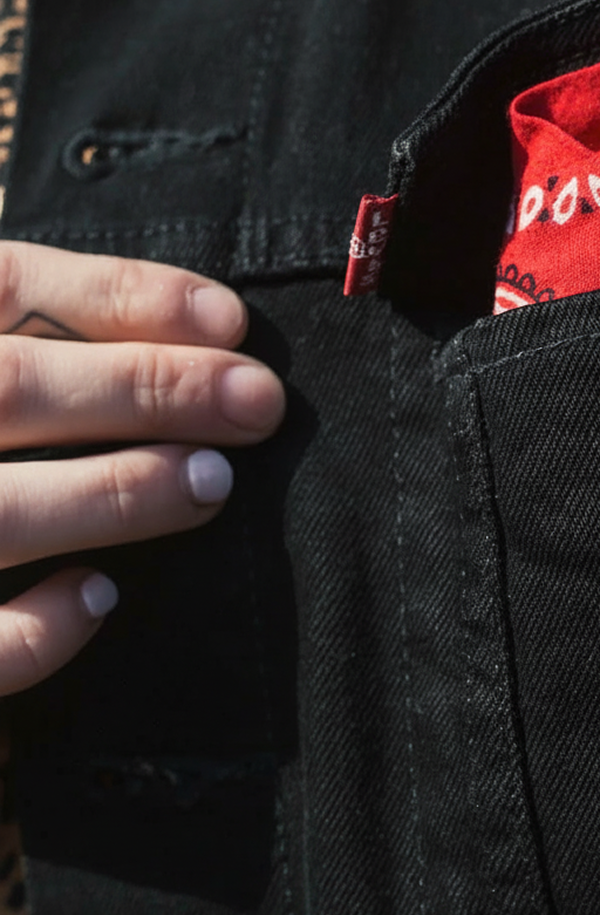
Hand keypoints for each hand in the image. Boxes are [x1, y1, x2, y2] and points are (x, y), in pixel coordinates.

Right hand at [0, 242, 285, 696]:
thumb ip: (18, 329)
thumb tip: (180, 332)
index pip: (1, 285)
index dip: (119, 296)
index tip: (231, 318)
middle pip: (4, 387)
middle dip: (145, 388)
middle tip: (259, 400)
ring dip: (111, 494)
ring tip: (214, 481)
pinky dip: (32, 630)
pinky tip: (99, 597)